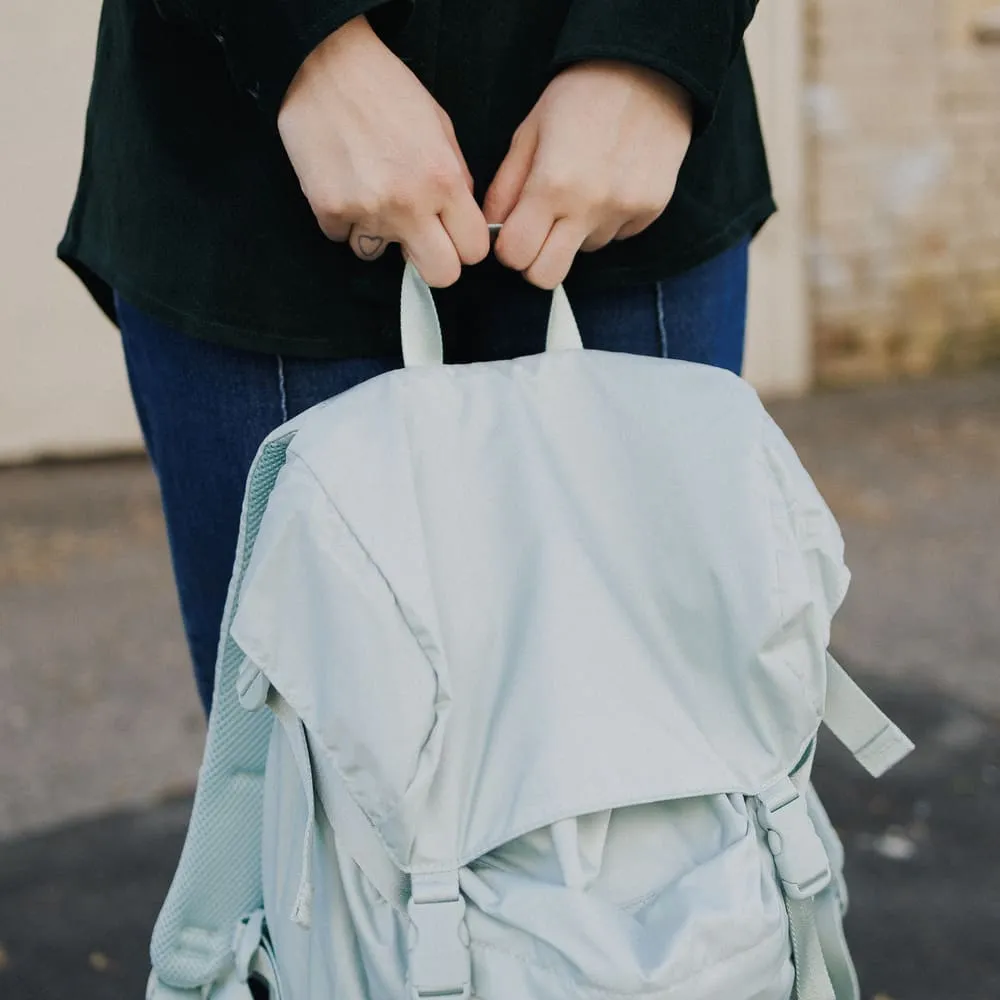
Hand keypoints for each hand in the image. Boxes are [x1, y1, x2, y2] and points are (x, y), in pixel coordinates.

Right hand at [277, 16, 489, 286]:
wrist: (326, 64)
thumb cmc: (386, 91)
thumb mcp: (441, 127)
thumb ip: (456, 178)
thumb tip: (460, 220)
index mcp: (444, 180)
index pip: (474, 250)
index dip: (465, 246)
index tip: (453, 236)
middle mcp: (409, 203)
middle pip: (441, 275)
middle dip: (432, 260)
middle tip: (418, 237)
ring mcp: (367, 211)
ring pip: (379, 256)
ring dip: (376, 235)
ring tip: (370, 193)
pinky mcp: (329, 210)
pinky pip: (343, 238)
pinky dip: (344, 219)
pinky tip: (344, 183)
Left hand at [484, 61, 693, 288]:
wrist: (649, 70)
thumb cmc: (581, 95)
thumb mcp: (529, 132)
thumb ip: (505, 187)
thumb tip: (494, 228)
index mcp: (552, 185)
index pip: (515, 255)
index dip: (508, 249)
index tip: (513, 233)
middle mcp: (589, 207)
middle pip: (547, 277)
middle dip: (535, 261)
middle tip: (538, 233)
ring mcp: (623, 212)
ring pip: (584, 252)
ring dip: (575, 233)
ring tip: (583, 188)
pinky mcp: (650, 211)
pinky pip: (616, 236)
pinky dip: (606, 220)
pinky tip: (609, 182)